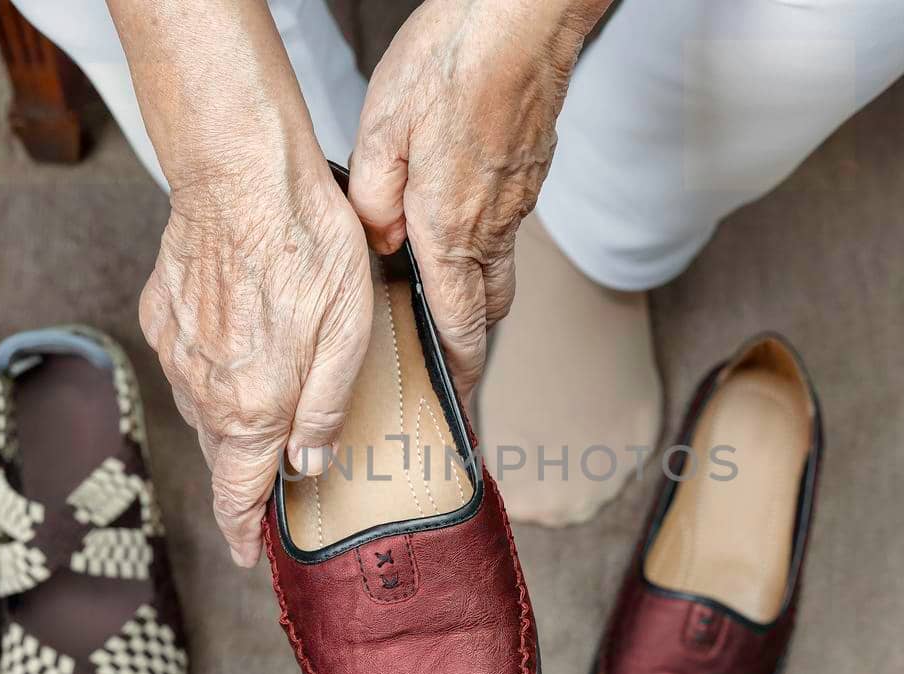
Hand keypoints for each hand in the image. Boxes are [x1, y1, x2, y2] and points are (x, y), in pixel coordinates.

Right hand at [139, 158, 373, 566]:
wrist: (241, 177)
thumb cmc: (307, 249)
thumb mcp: (347, 338)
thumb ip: (325, 411)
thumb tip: (308, 464)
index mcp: (250, 409)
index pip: (237, 495)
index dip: (243, 533)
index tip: (248, 555)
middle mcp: (202, 391)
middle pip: (223, 455)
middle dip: (245, 475)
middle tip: (270, 482)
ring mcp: (176, 352)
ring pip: (203, 408)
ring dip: (231, 419)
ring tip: (264, 405)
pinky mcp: (162, 315)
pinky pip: (187, 363)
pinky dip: (212, 371)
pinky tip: (239, 345)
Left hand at [349, 0, 608, 397]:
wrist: (524, 19)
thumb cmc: (454, 62)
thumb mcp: (382, 130)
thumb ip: (373, 200)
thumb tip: (377, 241)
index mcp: (452, 227)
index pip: (461, 326)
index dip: (457, 373)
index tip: (453, 404)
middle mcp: (494, 224)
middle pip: (489, 308)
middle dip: (469, 343)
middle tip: (447, 363)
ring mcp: (519, 198)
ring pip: (499, 266)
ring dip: (476, 292)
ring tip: (446, 299)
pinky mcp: (530, 169)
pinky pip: (506, 224)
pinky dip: (483, 241)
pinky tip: (458, 219)